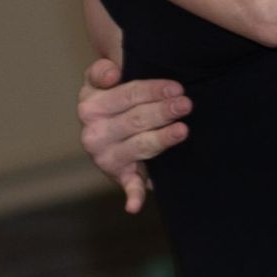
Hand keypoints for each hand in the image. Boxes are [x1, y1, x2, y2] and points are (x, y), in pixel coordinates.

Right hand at [77, 58, 191, 214]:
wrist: (104, 129)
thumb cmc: (110, 100)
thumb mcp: (98, 81)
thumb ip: (101, 71)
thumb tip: (112, 74)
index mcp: (89, 106)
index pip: (127, 94)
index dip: (153, 90)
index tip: (176, 87)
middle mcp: (93, 134)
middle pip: (136, 119)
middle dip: (163, 111)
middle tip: (186, 104)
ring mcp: (106, 157)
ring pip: (141, 145)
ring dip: (162, 138)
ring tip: (183, 129)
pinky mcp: (119, 176)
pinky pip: (128, 186)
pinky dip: (132, 197)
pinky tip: (135, 206)